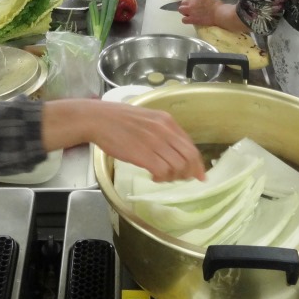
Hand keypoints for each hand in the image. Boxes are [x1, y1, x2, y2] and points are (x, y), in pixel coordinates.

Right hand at [43, 100, 204, 182]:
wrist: (99, 119)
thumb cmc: (119, 120)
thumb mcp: (147, 119)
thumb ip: (162, 131)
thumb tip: (174, 150)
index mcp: (167, 121)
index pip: (190, 145)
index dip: (198, 163)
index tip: (199, 174)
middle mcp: (164, 130)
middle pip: (189, 157)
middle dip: (190, 173)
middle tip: (183, 180)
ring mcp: (154, 142)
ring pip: (178, 166)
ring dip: (174, 176)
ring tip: (163, 177)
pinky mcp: (143, 154)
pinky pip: (163, 171)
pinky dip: (162, 178)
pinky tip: (154, 176)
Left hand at [178, 0, 224, 25]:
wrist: (219, 13)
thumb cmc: (218, 6)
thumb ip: (202, 0)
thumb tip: (201, 3)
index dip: (192, 3)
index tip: (196, 6)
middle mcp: (192, 2)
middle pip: (183, 3)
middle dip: (185, 6)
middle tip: (190, 10)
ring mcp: (191, 10)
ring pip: (181, 10)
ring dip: (184, 12)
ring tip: (189, 15)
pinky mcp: (192, 18)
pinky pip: (184, 19)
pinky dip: (186, 20)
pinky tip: (190, 21)